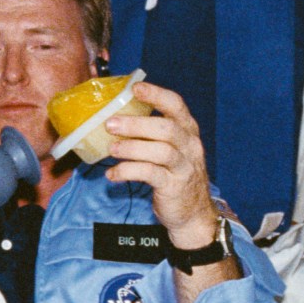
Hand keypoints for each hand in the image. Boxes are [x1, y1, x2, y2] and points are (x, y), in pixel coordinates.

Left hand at [103, 82, 220, 246]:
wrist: (193, 213)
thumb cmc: (175, 176)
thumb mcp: (170, 150)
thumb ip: (152, 135)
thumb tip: (116, 120)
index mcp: (187, 131)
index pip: (176, 105)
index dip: (156, 95)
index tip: (135, 88)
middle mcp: (189, 146)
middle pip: (166, 128)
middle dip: (136, 124)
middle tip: (110, 124)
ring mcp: (184, 166)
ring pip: (160, 151)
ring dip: (132, 148)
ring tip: (111, 148)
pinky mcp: (174, 186)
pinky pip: (150, 174)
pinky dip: (128, 171)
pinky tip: (112, 174)